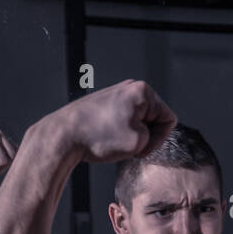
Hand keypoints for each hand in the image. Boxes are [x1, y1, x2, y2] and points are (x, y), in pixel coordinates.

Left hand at [46, 79, 176, 163]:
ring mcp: (116, 93)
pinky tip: (106, 138)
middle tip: (128, 146)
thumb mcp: (139, 142)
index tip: (141, 146)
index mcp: (142, 91)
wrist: (64, 136)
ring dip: (132, 135)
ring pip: (138, 121)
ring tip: (115, 142)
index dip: (159, 139)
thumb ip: (152, 136)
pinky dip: (119, 132)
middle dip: (146, 135)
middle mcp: (129, 87)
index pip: (169, 119)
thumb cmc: (98, 137)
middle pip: (154, 118)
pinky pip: (124, 120)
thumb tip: (142, 131)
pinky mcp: (104, 102)